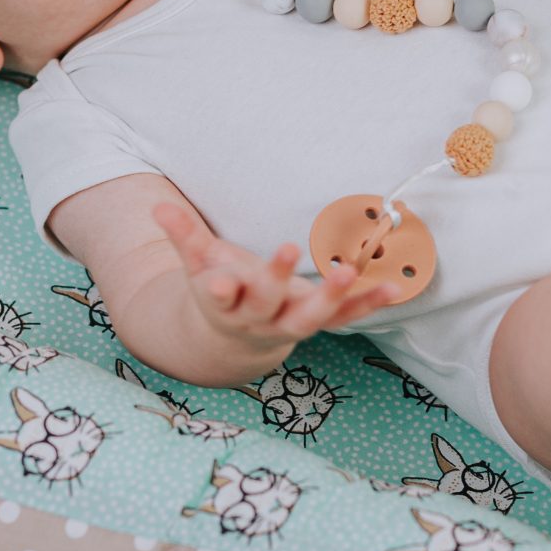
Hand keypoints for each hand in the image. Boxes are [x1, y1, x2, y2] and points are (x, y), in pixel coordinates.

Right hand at [153, 201, 400, 354]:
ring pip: (310, 319)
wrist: (236, 340)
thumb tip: (158, 210)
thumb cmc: (220, 291)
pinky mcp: (316, 324)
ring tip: (347, 273)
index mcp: (225, 305)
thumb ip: (183, 238)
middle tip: (287, 249)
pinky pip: (344, 317)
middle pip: (267, 303)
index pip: (221, 297)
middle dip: (276, 279)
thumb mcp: (198, 266)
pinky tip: (392, 287)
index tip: (222, 281)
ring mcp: (289, 325)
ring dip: (331, 297)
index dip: (221, 289)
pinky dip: (368, 304)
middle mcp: (258, 320)